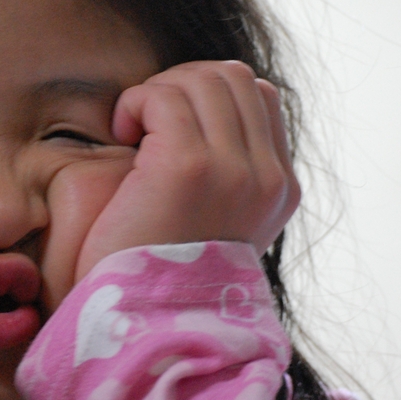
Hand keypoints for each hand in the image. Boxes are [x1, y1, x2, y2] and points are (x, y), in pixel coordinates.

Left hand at [74, 61, 299, 279]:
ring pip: (200, 78)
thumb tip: (213, 115)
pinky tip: (120, 134)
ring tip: (132, 130)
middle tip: (146, 122)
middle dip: (181, 84)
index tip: (171, 126)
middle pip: (231, 76)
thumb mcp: (214, 221)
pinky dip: (135, 103)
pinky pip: (162, 96)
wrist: (143, 322)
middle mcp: (267, 178)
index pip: (259, 94)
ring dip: (156, 92)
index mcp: (280, 190)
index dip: (209, 94)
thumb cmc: (162, 270)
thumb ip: (228, 173)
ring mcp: (232, 170)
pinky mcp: (188, 167)